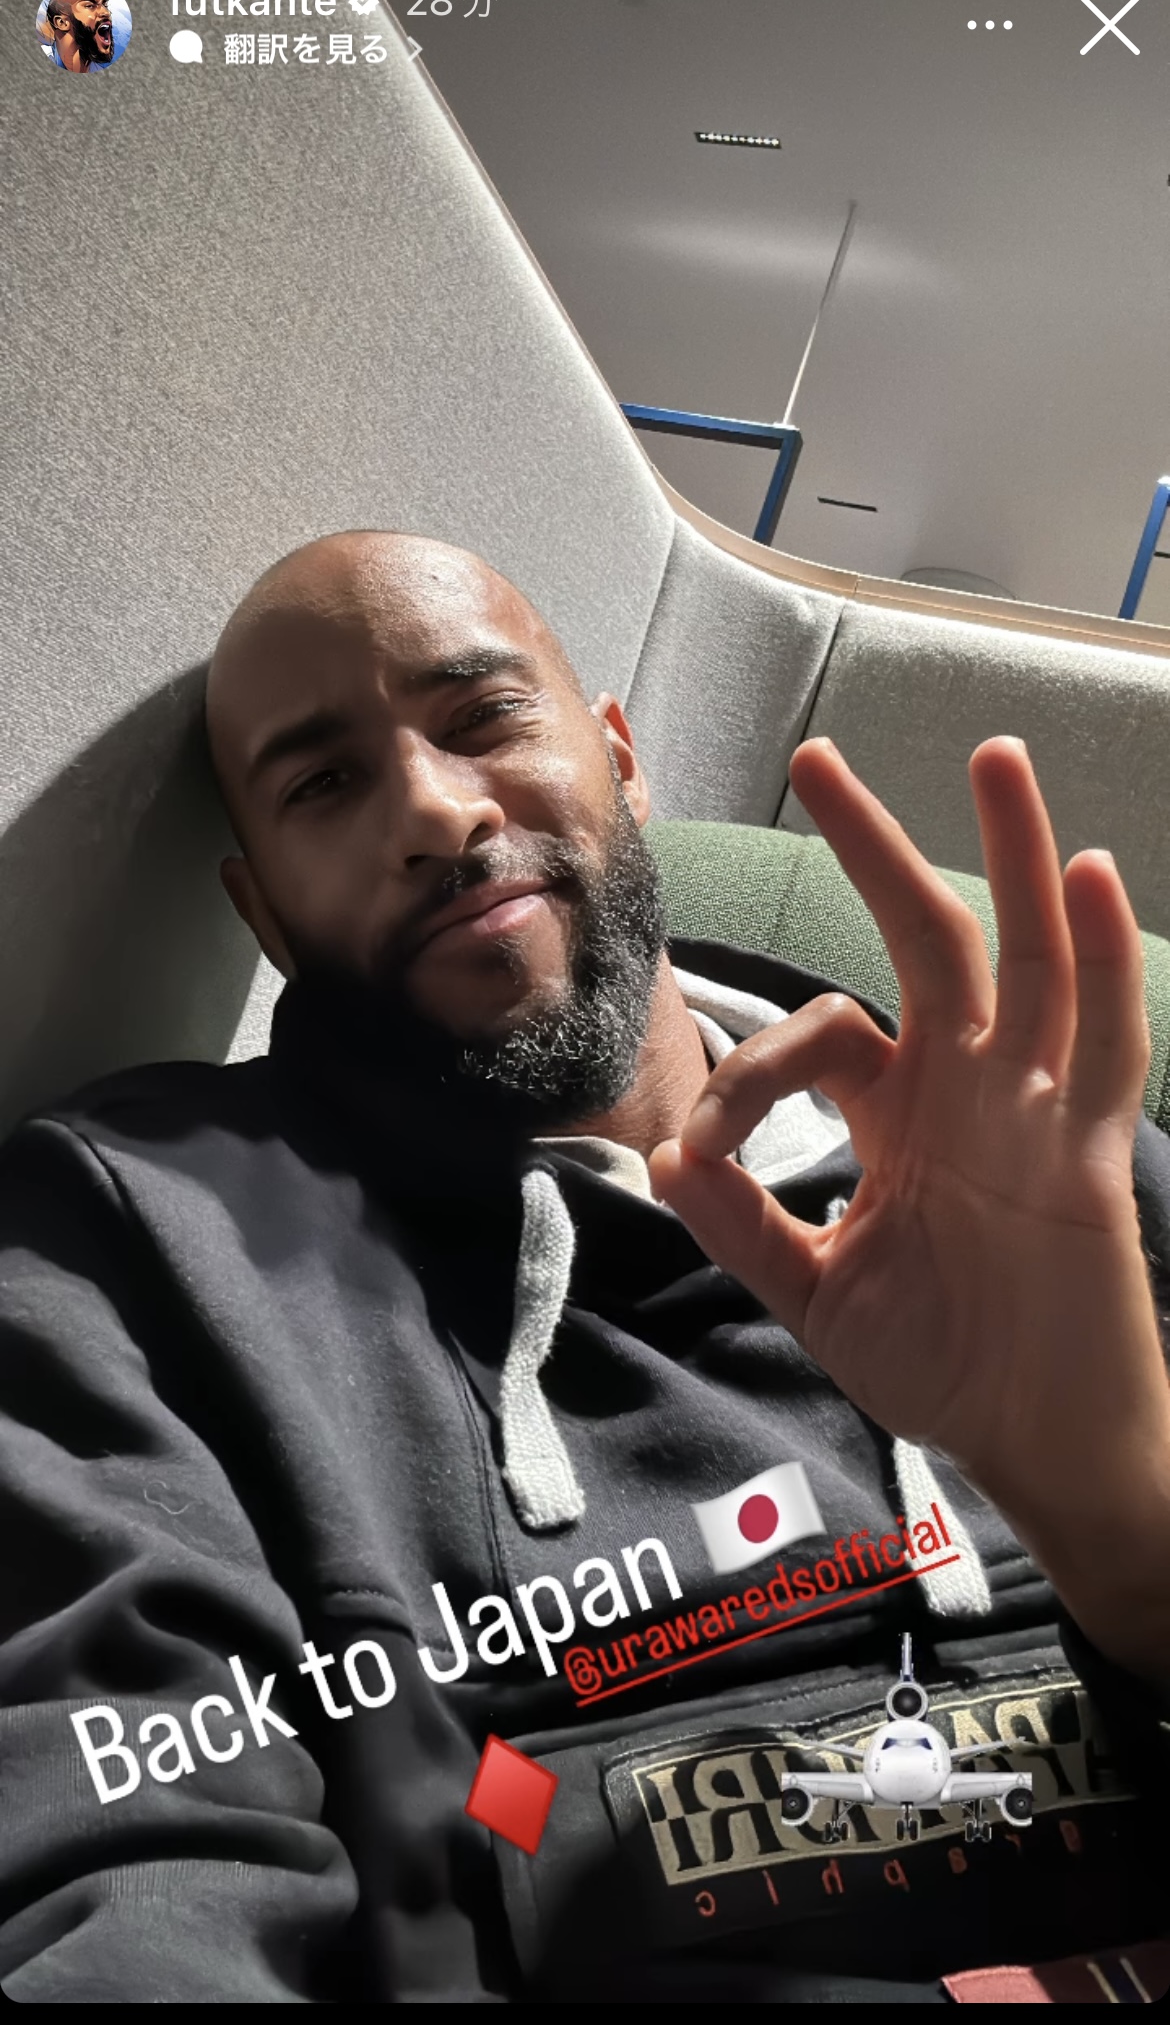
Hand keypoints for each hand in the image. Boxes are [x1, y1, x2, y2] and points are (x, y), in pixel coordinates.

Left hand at [649, 738, 1169, 1668]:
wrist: (1033, 1442)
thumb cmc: (941, 1364)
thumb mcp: (817, 1296)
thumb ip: (747, 1229)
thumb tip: (665, 1160)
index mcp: (895, 1113)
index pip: (817, 1034)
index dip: (748, 1073)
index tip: (698, 1149)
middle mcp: (964, 1087)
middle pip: (926, 936)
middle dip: (875, 846)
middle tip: (819, 757)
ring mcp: (1032, 1106)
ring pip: (1024, 955)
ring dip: (1011, 854)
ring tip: (994, 757)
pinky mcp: (1088, 1148)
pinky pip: (1102, 1041)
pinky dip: (1098, 960)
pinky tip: (1084, 876)